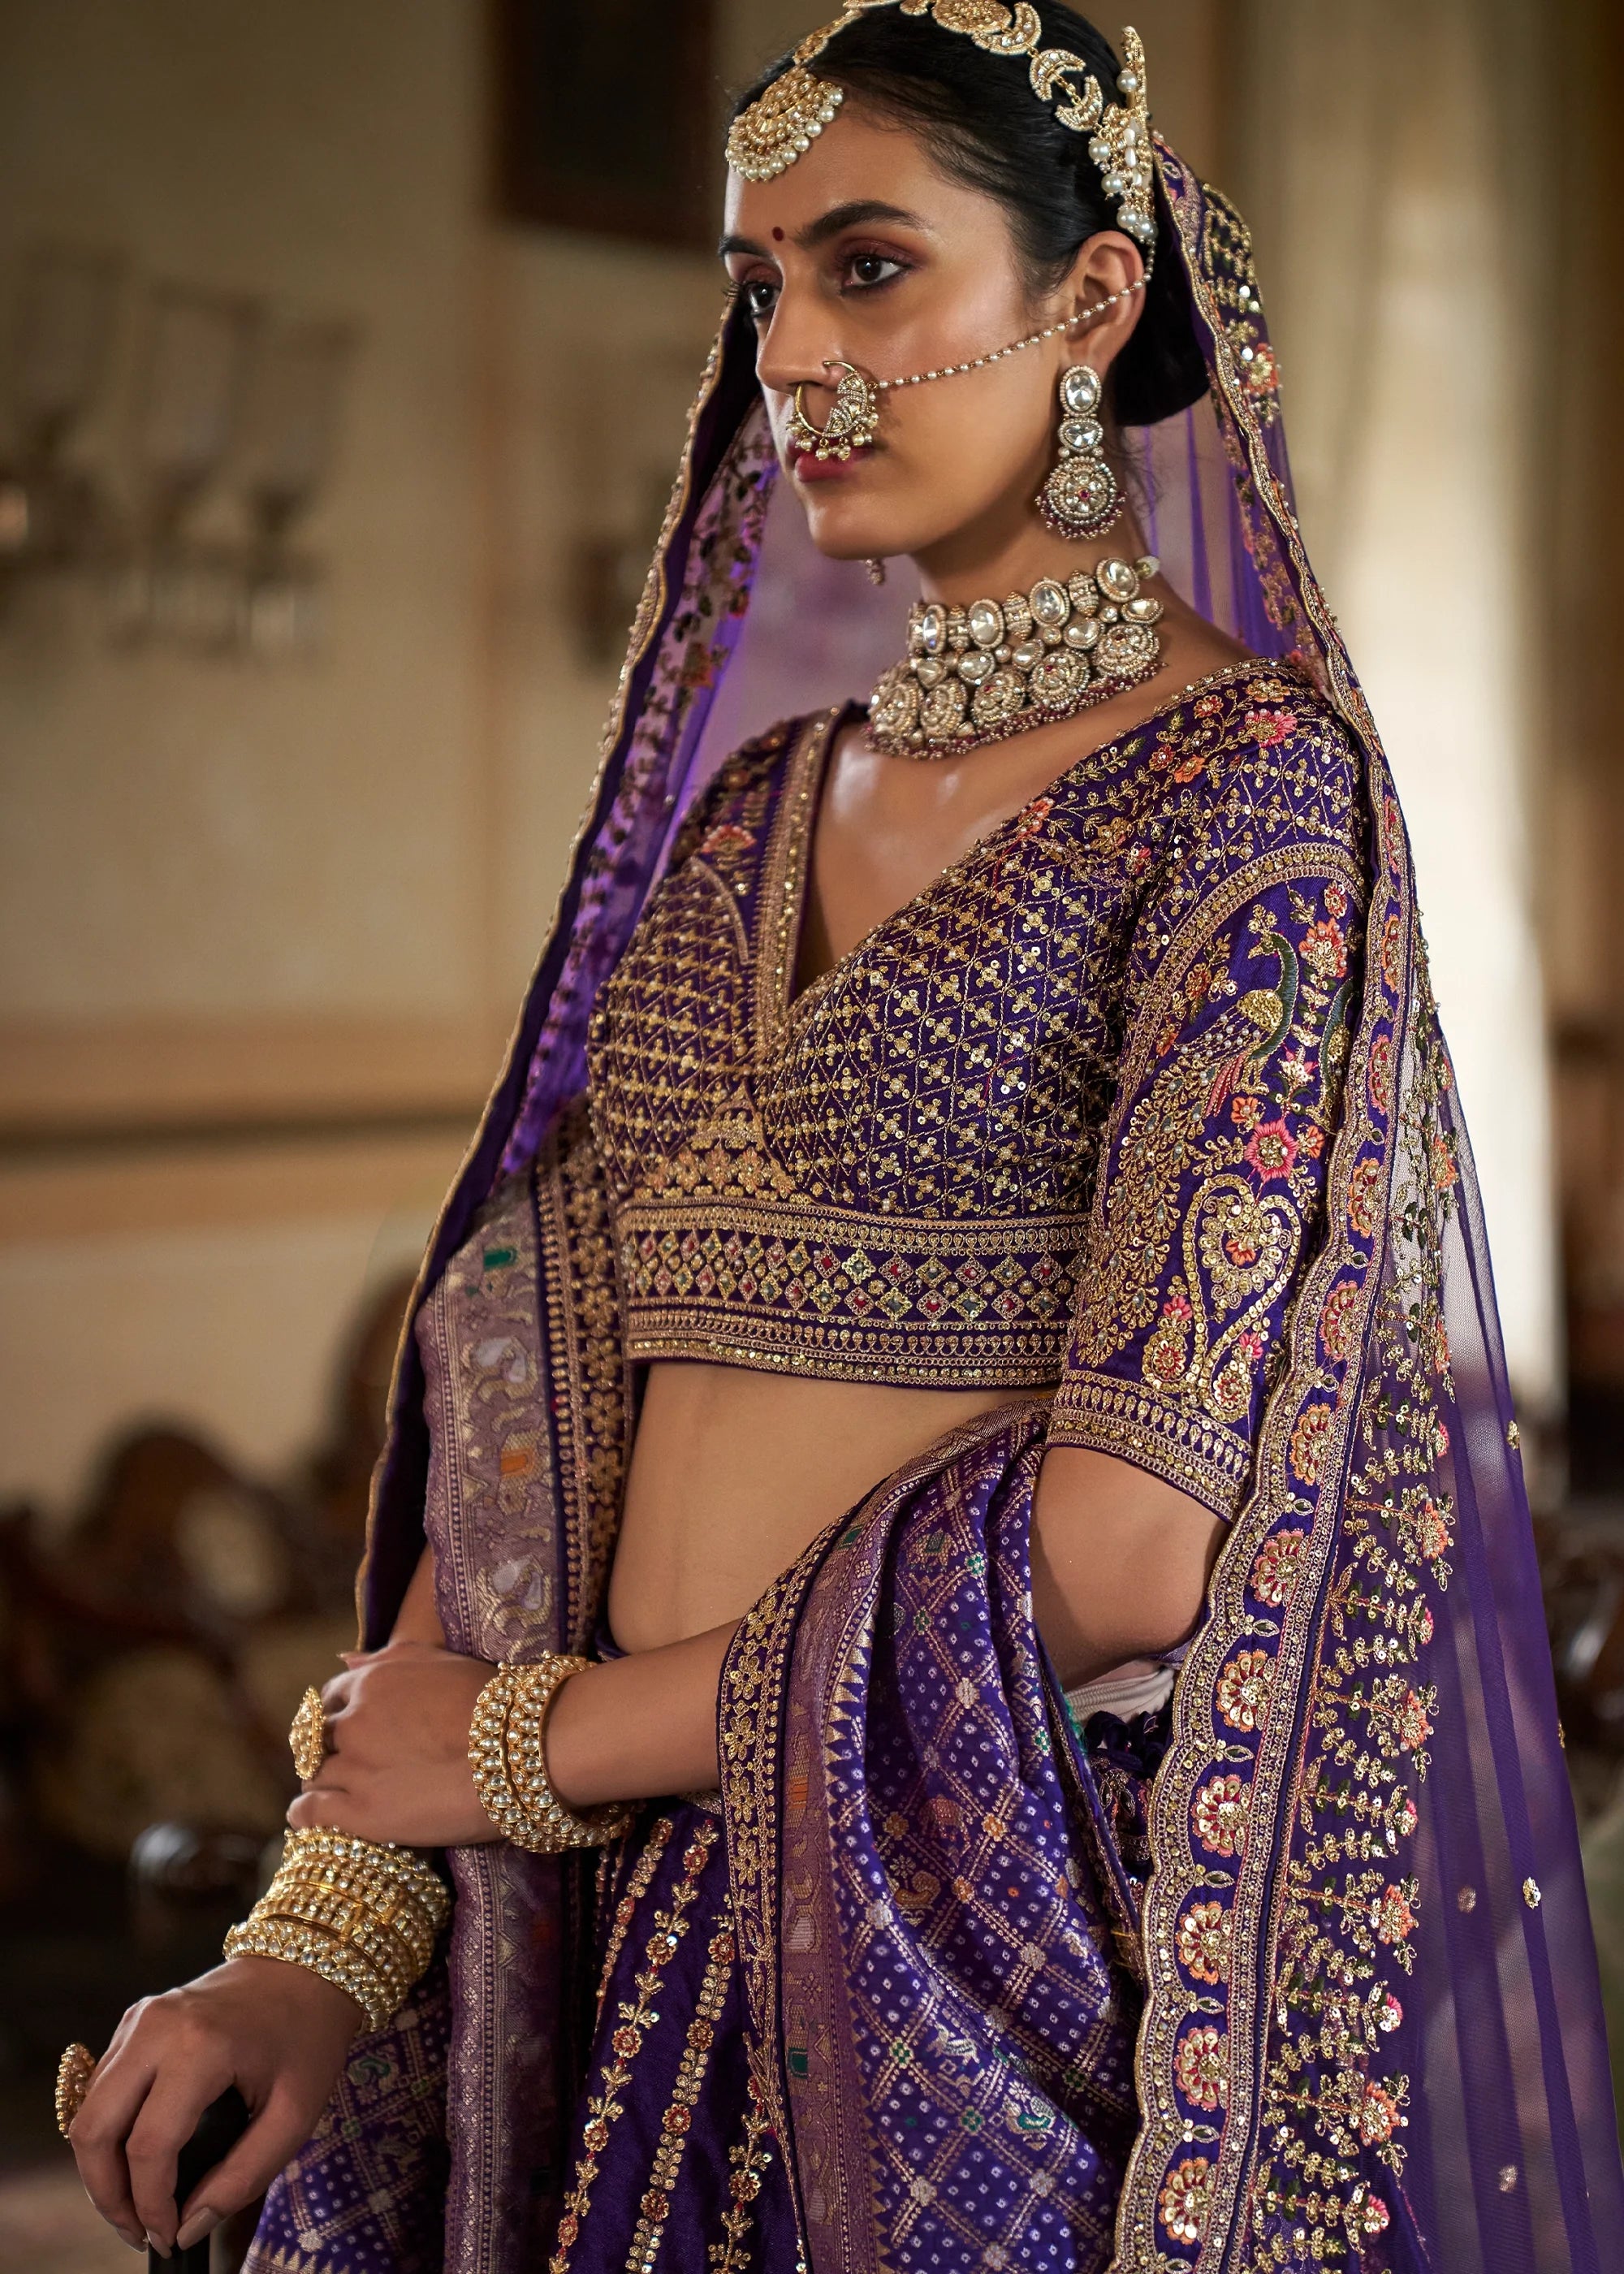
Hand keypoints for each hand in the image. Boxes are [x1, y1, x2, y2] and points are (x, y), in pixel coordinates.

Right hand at [69, 1956, 359, 2256]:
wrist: (308, 1967)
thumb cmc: (308, 2038)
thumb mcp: (296, 2114)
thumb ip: (243, 2177)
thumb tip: (189, 2228)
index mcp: (200, 2046)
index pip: (148, 2147)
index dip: (151, 2207)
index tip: (168, 2239)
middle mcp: (156, 2028)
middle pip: (95, 2130)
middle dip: (107, 2195)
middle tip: (138, 2231)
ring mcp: (140, 2019)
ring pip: (88, 2111)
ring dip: (100, 2168)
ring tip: (135, 2205)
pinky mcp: (135, 2020)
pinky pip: (102, 2088)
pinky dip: (108, 2132)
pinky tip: (137, 2159)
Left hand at [289, 1638, 498, 1846]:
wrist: (519, 1747)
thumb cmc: (489, 1700)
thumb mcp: (437, 1660)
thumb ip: (387, 1658)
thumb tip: (345, 1657)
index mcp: (371, 1682)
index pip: (331, 1697)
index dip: (337, 1714)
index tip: (347, 1729)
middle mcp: (354, 1721)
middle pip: (317, 1737)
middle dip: (326, 1749)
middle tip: (347, 1764)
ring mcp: (355, 1768)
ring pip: (312, 1775)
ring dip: (320, 1782)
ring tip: (335, 1793)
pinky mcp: (361, 1813)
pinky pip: (310, 1813)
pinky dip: (303, 1814)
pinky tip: (307, 1819)